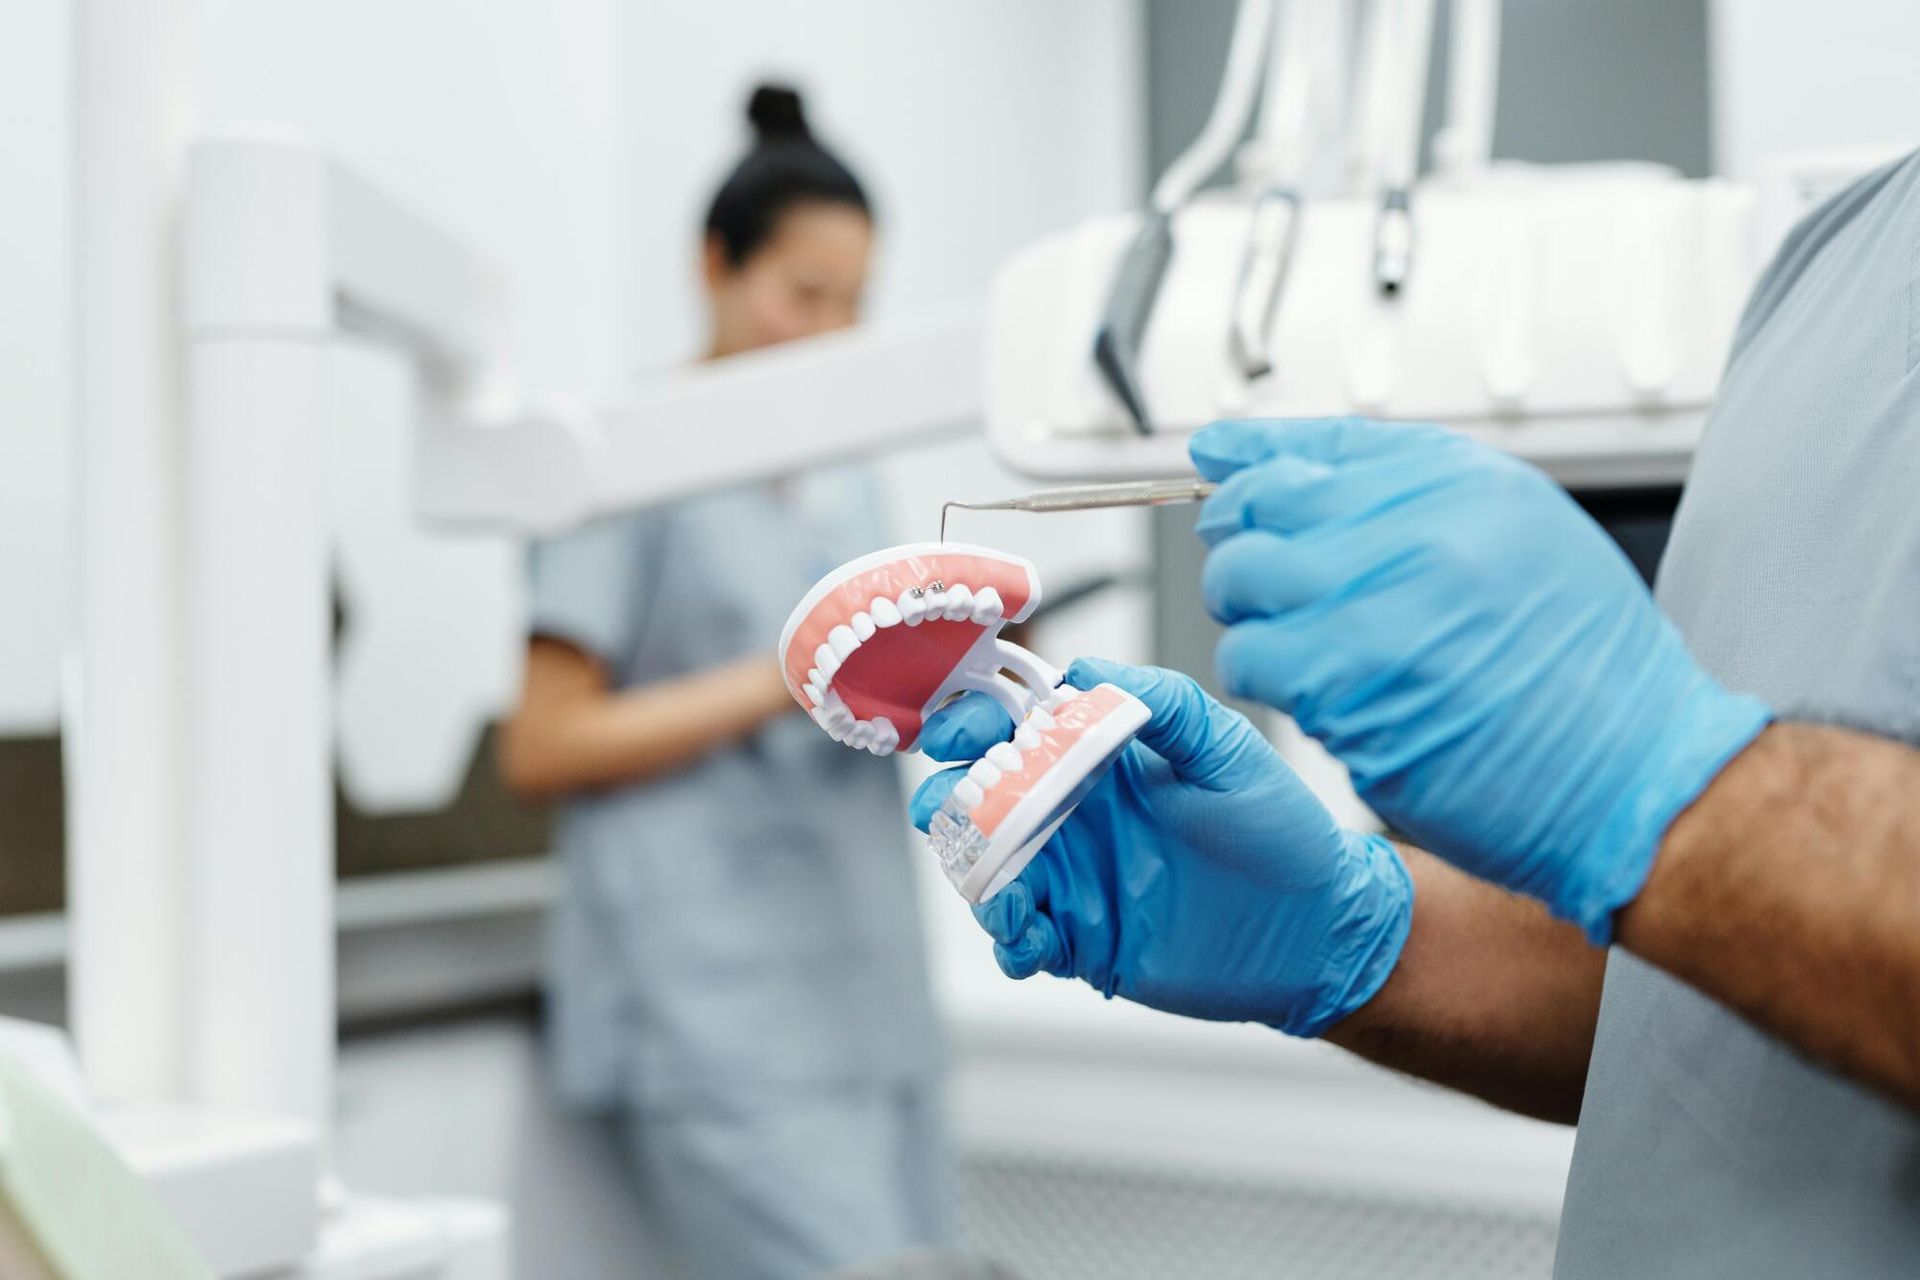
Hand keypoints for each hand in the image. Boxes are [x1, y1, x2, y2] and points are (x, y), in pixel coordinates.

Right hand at [911, 658, 1410, 1037]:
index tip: (967, 731)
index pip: (1010, 725)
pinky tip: (1029, 943)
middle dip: (946, 800)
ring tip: (1006, 897)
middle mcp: (1071, 811)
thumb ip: (1160, 704)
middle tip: (952, 812)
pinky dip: (1008, 941)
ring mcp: (1070, 876)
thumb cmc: (1281, 832)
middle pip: (973, 795)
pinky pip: (1018, 938)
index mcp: (1096, 756)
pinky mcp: (1078, 938)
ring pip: (983, 868)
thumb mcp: (1226, 751)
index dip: (972, 720)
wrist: (1316, 932)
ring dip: (973, 877)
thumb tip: (1082, 670)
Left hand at [1192, 418, 1770, 941]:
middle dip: (1246, 543)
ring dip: (1255, 617)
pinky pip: (1251, 661)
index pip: (1312, 446)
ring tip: (1312, 647)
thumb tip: (1296, 465)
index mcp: (1458, 482)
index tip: (1214, 462)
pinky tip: (1321, 694)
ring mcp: (1370, 607)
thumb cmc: (1586, 668)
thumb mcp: (1521, 533)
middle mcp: (1410, 531)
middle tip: (1270, 583)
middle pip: (1256, 509)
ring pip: (1238, 586)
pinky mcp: (1341, 685)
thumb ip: (1410, 496)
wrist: (1635, 771)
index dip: (1250, 459)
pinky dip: (1267, 678)